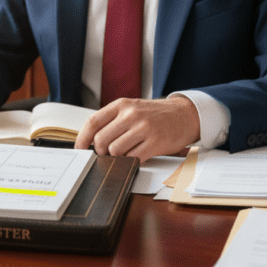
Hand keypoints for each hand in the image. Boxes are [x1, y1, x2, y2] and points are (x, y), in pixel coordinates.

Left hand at [73, 95, 199, 162]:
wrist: (185, 114)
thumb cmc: (156, 115)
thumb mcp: (132, 108)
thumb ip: (113, 120)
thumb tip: (91, 141)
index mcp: (122, 104)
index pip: (93, 122)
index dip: (82, 139)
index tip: (80, 149)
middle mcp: (131, 114)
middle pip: (101, 140)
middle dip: (101, 151)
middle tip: (107, 153)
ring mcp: (144, 128)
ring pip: (115, 150)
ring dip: (116, 157)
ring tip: (125, 153)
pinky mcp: (155, 142)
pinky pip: (133, 158)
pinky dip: (130, 161)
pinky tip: (136, 156)